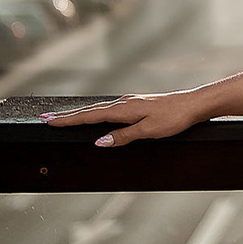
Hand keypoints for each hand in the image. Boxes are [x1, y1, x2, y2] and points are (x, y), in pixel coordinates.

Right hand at [38, 90, 210, 147]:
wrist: (195, 104)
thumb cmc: (175, 118)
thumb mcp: (149, 131)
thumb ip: (123, 136)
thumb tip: (99, 142)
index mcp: (124, 109)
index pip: (89, 116)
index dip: (68, 120)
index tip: (48, 122)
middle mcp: (125, 102)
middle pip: (90, 110)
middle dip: (68, 116)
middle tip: (47, 119)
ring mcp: (131, 102)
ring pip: (100, 108)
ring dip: (81, 113)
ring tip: (65, 118)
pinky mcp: (138, 104)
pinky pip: (110, 108)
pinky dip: (96, 111)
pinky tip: (96, 115)